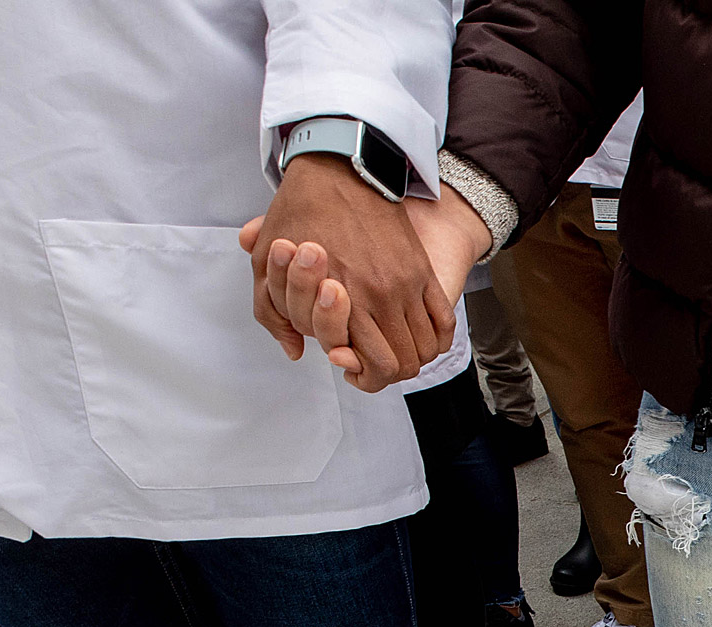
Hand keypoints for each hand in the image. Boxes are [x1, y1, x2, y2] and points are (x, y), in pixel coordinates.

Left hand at [241, 153, 453, 391]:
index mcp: (342, 298)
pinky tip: (420, 337)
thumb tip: (295, 351)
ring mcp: (407, 285)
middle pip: (403, 365)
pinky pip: (443, 322)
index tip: (347, 364)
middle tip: (369, 363)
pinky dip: (436, 339)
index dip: (361, 375)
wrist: (342, 167)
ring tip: (392, 349)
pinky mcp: (422, 272)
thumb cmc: (301, 211)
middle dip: (386, 373)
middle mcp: (380, 297)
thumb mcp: (268, 262)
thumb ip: (273, 311)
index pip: (373, 366)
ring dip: (411, 357)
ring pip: (425, 349)